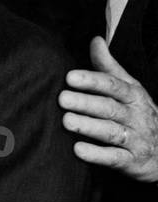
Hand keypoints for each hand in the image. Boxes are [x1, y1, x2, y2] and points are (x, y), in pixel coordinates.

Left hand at [59, 37, 157, 182]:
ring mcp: (136, 139)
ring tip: (66, 121)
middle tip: (62, 98)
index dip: (92, 81)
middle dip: (86, 103)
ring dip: (89, 126)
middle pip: (110, 108)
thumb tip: (96, 40)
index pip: (113, 85)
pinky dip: (97, 155)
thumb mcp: (130, 88)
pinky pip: (115, 158)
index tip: (70, 76)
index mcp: (134, 96)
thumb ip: (109, 67)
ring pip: (111, 132)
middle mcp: (136, 116)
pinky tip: (77, 150)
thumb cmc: (138, 114)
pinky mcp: (132, 161)